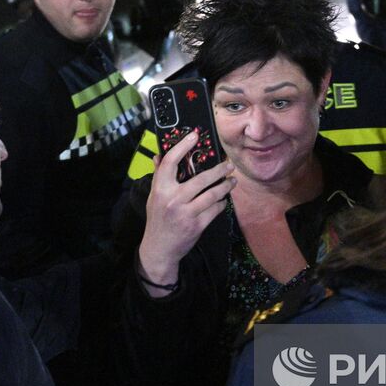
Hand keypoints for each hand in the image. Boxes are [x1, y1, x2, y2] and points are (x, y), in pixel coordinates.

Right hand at [137, 130, 234, 294]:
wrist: (159, 248)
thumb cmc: (157, 220)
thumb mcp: (153, 197)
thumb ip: (158, 176)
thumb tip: (159, 155)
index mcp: (160, 189)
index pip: (170, 162)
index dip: (182, 146)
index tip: (195, 136)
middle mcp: (172, 199)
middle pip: (200, 178)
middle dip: (218, 170)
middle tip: (228, 164)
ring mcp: (185, 213)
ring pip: (212, 194)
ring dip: (225, 186)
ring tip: (232, 181)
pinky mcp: (196, 225)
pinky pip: (214, 210)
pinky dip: (220, 204)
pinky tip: (223, 200)